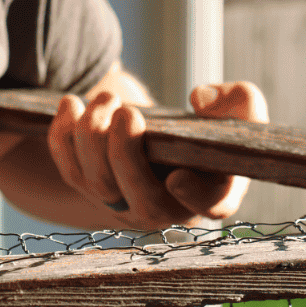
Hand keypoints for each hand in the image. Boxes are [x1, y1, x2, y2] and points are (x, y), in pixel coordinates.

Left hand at [47, 81, 268, 229]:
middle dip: (126, 154)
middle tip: (128, 111)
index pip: (208, 206)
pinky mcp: (95, 188)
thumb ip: (241, 101)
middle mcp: (168, 208)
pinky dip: (62, 138)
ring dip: (93, 137)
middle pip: (140, 199)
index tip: (178, 176)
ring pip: (99, 184)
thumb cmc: (214, 124)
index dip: (193, 197)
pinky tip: (70, 104)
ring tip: (106, 98)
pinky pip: (70, 171)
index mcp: (212, 193)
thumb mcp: (243, 108)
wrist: (172, 135)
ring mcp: (126, 203)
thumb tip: (200, 98)